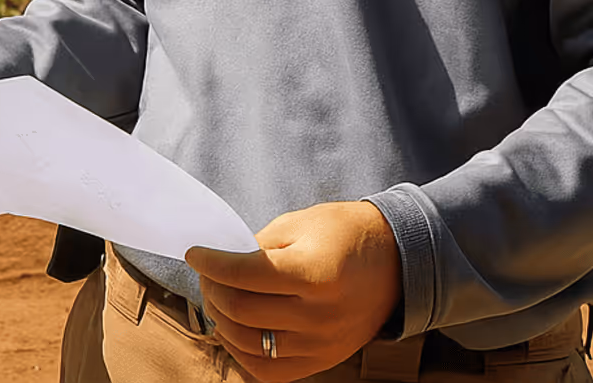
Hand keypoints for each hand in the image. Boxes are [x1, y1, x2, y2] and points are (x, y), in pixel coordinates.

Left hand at [186, 201, 400, 380]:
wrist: (397, 261)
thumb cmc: (344, 234)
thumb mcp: (299, 224)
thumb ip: (257, 247)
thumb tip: (219, 263)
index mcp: (315, 273)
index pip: (244, 274)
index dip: (211, 263)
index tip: (196, 254)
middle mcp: (320, 315)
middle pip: (242, 310)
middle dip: (212, 289)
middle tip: (207, 273)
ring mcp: (323, 343)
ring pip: (250, 344)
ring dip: (222, 321)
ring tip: (217, 299)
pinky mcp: (324, 360)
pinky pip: (270, 370)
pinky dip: (243, 353)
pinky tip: (234, 330)